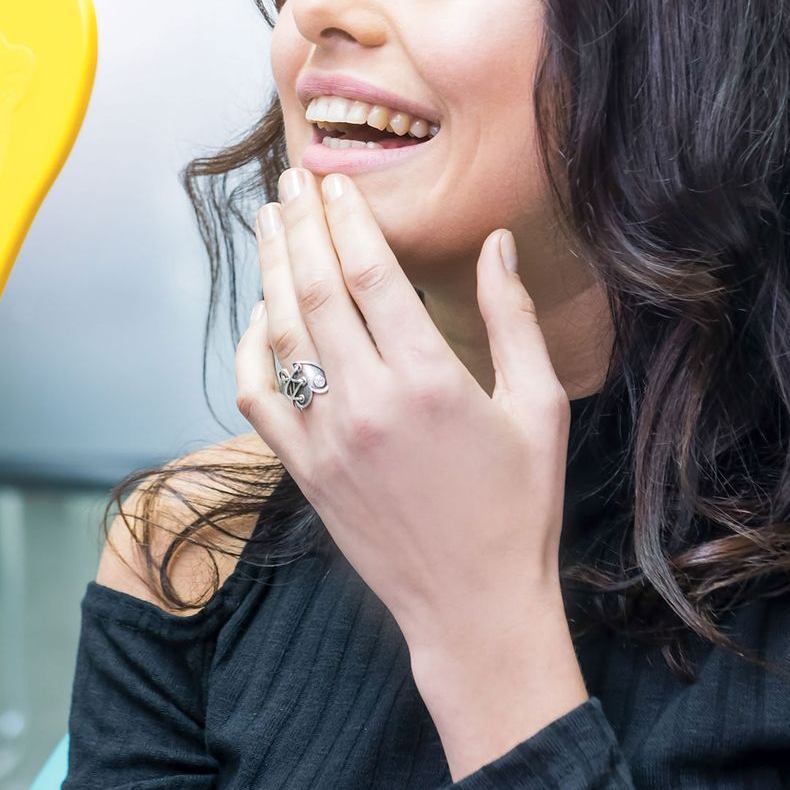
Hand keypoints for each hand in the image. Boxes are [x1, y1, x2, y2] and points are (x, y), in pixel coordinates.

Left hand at [237, 167, 572, 649]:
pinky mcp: (305, 472)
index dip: (348, 219)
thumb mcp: (539, 407)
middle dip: (300, 227)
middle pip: (316, 291)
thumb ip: (512, 319)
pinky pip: (259, 397)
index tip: (336, 182)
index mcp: (430, 381)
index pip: (372, 275)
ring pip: (281, 335)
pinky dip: (250, 349)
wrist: (475, 607)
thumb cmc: (520, 508)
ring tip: (271, 224)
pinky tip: (259, 315)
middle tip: (291, 182)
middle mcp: (369, 403)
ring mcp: (328, 440)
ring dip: (271, 271)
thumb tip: (497, 244)